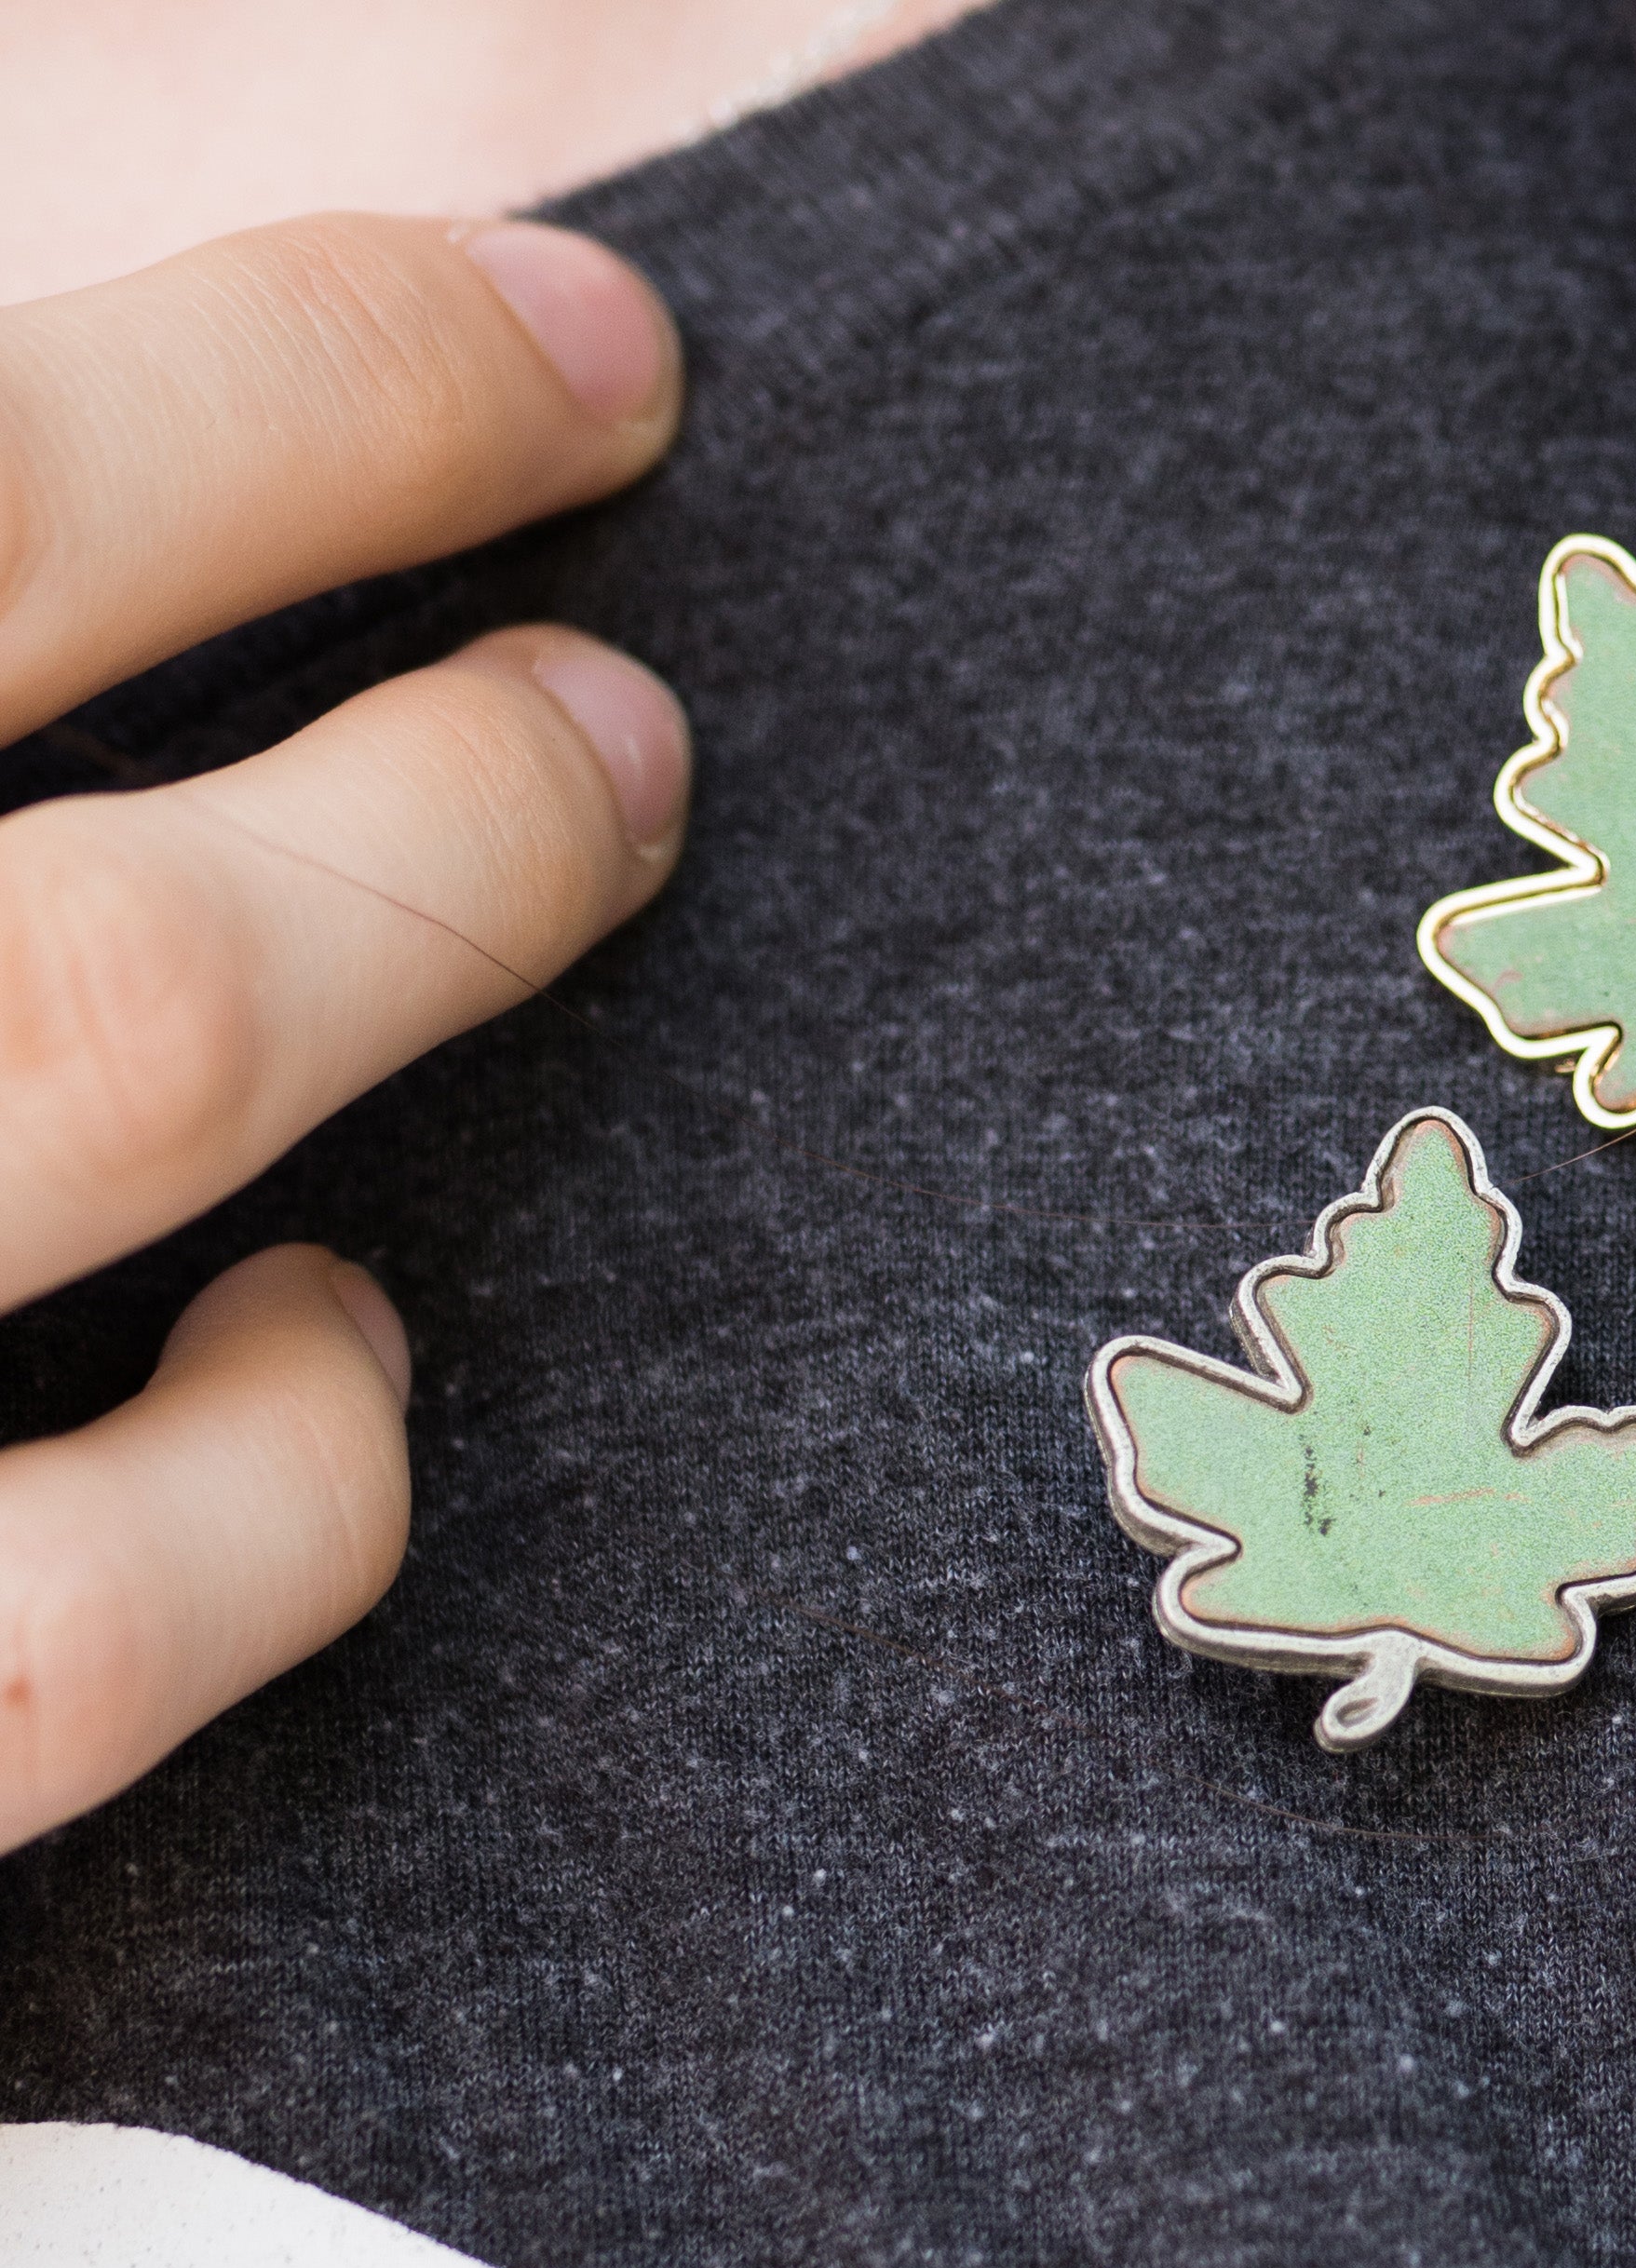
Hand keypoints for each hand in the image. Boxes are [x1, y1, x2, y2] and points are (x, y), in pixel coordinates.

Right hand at [0, 214, 688, 1854]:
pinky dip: (300, 1482)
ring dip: (424, 932)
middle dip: (447, 741)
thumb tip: (79, 512)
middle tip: (633, 698)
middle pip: (116, 883)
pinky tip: (327, 1348)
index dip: (320, 384)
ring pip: (131, 1076)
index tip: (569, 345)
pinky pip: (85, 1629)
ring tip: (568, 845)